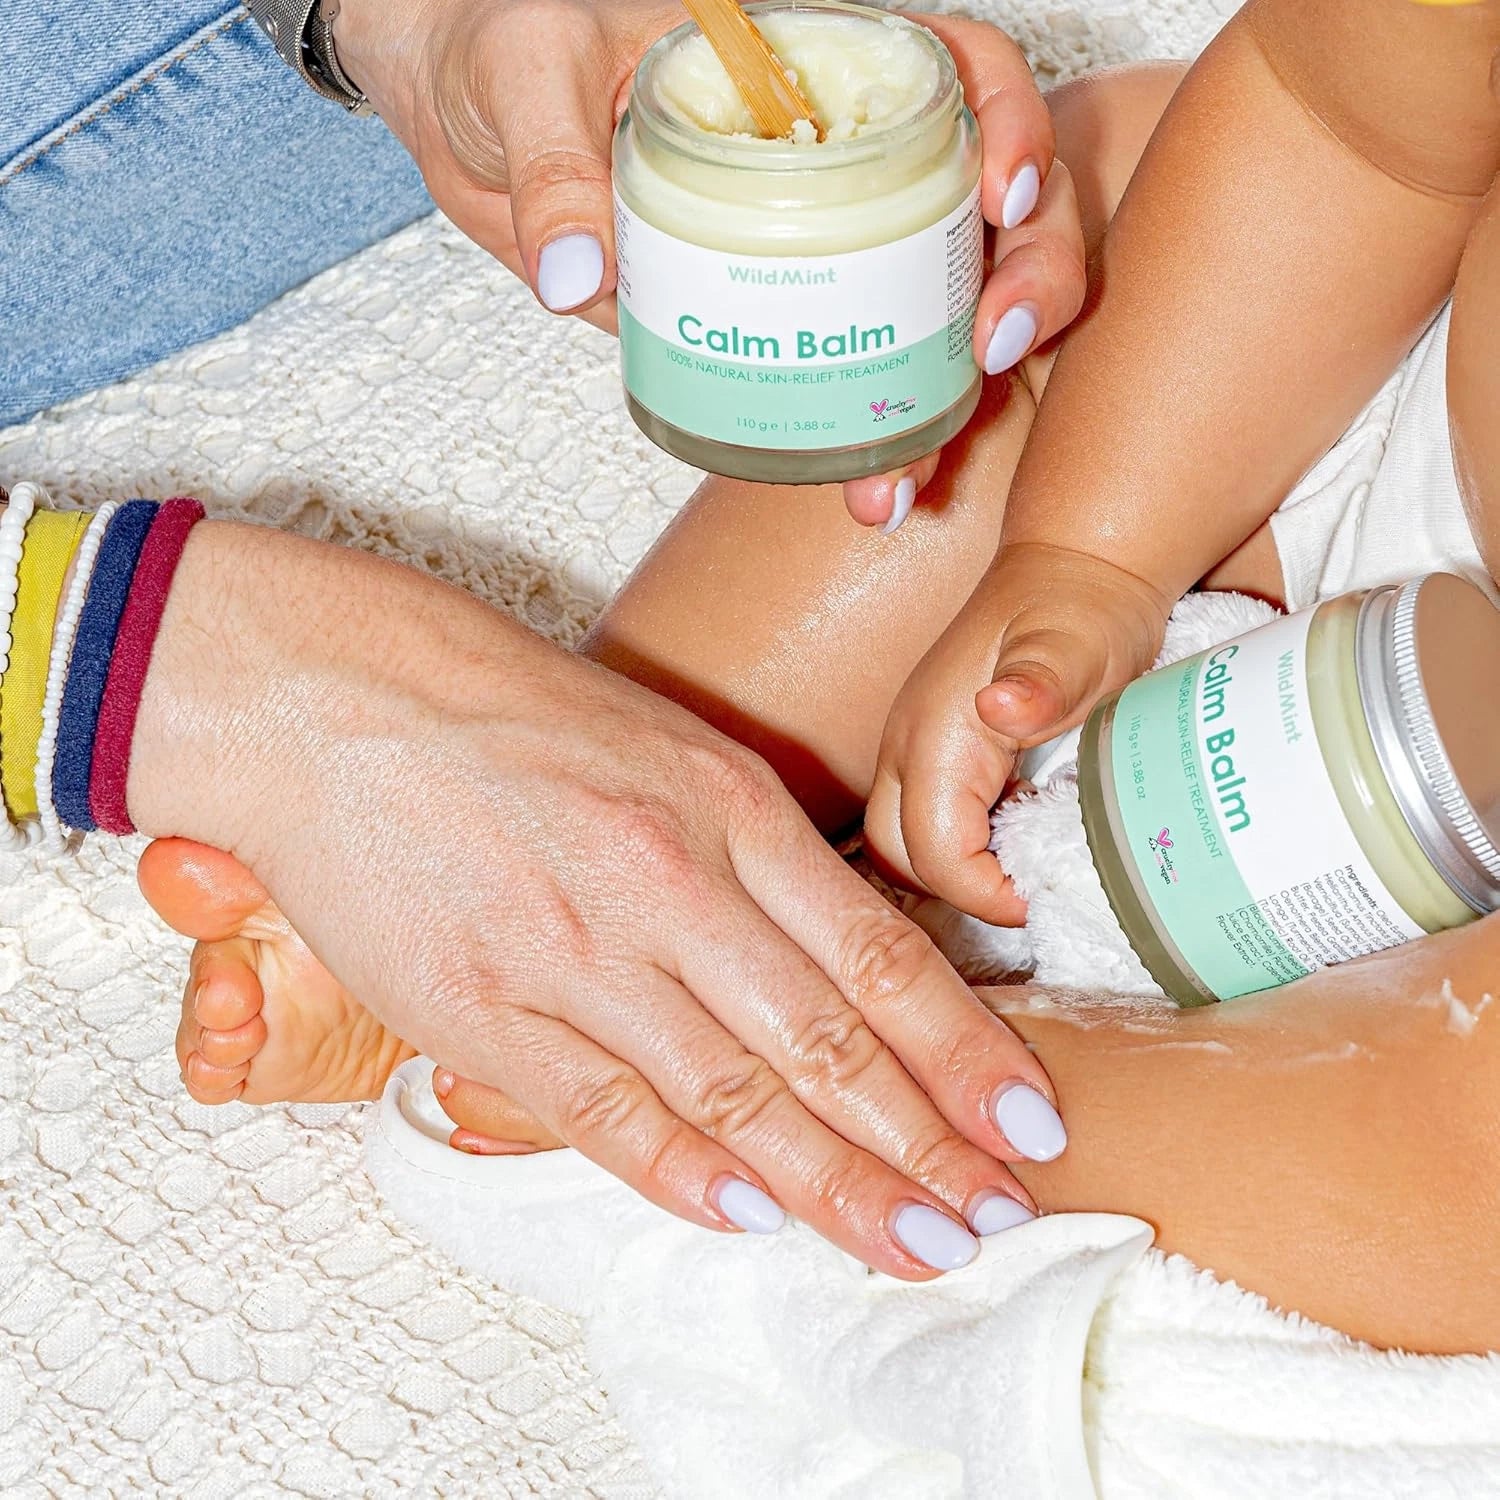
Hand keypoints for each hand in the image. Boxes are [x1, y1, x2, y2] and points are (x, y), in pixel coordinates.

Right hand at [131, 523, 1064, 1277]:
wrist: (339, 695)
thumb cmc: (508, 708)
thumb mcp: (665, 745)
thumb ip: (749, 848)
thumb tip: (833, 959)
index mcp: (726, 807)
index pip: (879, 957)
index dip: (963, 1051)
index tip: (1026, 1121)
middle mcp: (668, 883)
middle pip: (826, 1042)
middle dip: (925, 1143)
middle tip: (997, 1213)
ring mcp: (573, 953)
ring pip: (732, 1093)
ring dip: (832, 1183)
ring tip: (912, 1244)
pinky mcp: (481, 1008)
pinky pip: (600, 1110)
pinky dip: (678, 1173)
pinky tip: (747, 1218)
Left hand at [331, 1, 1083, 524]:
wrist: (458, 110)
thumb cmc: (499, 41)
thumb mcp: (525, 74)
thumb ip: (555, 169)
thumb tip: (579, 278)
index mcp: (803, 61)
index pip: (956, 69)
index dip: (1012, 125)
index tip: (999, 203)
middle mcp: (834, 156)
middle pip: (983, 210)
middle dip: (1026, 282)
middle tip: (991, 355)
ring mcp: (812, 244)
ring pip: (931, 314)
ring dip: (943, 403)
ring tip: (900, 481)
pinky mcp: (771, 317)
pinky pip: (847, 374)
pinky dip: (868, 437)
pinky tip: (861, 488)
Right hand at [865, 544, 1170, 920]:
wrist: (1074, 566)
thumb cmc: (1081, 609)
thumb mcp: (1078, 645)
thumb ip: (1041, 682)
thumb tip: (998, 706)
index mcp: (934, 736)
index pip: (932, 854)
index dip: (984, 893)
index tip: (1041, 894)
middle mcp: (907, 746)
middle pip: (896, 855)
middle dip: (957, 889)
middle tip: (1026, 889)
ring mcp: (913, 748)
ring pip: (901, 839)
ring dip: (953, 867)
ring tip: (1022, 864)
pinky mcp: (931, 749)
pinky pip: (924, 817)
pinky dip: (961, 844)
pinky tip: (1016, 832)